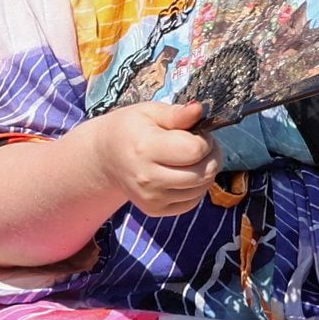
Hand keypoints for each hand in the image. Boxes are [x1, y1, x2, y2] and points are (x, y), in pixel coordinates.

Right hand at [94, 100, 234, 217]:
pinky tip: (185, 174)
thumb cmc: (132, 129)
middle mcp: (147, 177)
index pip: (195, 150)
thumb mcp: (151, 112)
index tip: (198, 133)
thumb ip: (177, 113)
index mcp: (145, 147)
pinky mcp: (154, 210)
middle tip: (201, 145)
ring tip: (192, 159)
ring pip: (201, 189)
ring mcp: (150, 198)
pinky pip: (192, 203)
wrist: (106, 157)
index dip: (205, 140)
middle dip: (212, 157)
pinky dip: (196, 188)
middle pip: (202, 173)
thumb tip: (198, 109)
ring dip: (206, 172)